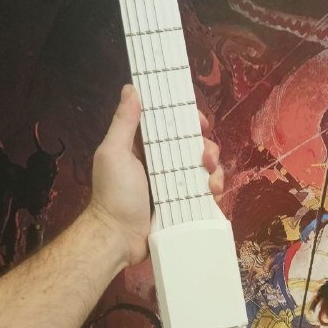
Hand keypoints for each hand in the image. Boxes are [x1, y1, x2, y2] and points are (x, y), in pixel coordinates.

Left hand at [88, 85, 223, 266]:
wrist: (119, 238)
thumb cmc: (113, 194)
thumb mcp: (114, 153)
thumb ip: (123, 122)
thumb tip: (131, 89)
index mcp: (143, 147)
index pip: (170, 125)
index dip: (188, 119)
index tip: (199, 121)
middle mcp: (161, 162)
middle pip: (192, 145)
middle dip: (206, 147)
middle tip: (206, 157)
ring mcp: (174, 184)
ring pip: (203, 167)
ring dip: (214, 169)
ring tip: (211, 180)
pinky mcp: (183, 203)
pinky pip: (205, 191)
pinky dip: (214, 189)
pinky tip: (213, 193)